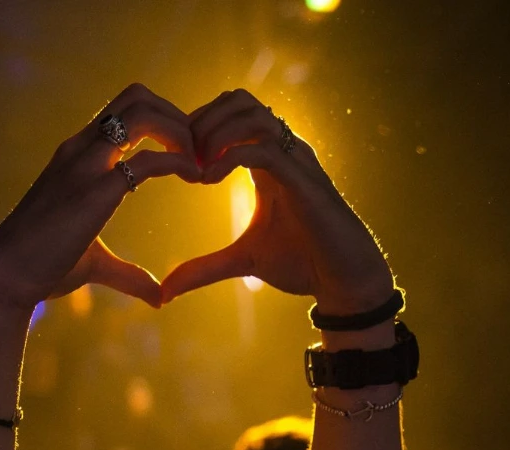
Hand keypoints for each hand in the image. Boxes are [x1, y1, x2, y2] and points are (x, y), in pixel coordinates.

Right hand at [0, 83, 200, 315]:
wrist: (7, 278)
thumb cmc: (42, 270)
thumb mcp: (94, 264)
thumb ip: (128, 274)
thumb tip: (159, 297)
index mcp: (76, 155)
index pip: (123, 110)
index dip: (161, 122)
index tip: (184, 154)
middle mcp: (80, 148)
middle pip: (137, 97)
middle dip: (176, 116)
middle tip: (198, 152)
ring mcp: (86, 165)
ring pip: (143, 113)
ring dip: (180, 130)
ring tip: (199, 162)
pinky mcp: (95, 191)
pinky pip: (146, 159)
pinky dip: (180, 161)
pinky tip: (196, 178)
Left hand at [160, 90, 392, 312]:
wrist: (342, 278)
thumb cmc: (301, 264)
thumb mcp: (242, 262)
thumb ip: (204, 268)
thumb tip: (166, 289)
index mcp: (269, 158)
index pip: (231, 113)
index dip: (198, 126)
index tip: (175, 159)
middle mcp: (284, 150)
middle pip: (238, 100)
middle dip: (202, 121)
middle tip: (180, 156)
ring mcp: (296, 160)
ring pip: (251, 114)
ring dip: (215, 133)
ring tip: (195, 166)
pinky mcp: (303, 179)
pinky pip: (263, 148)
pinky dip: (230, 156)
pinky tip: (209, 179)